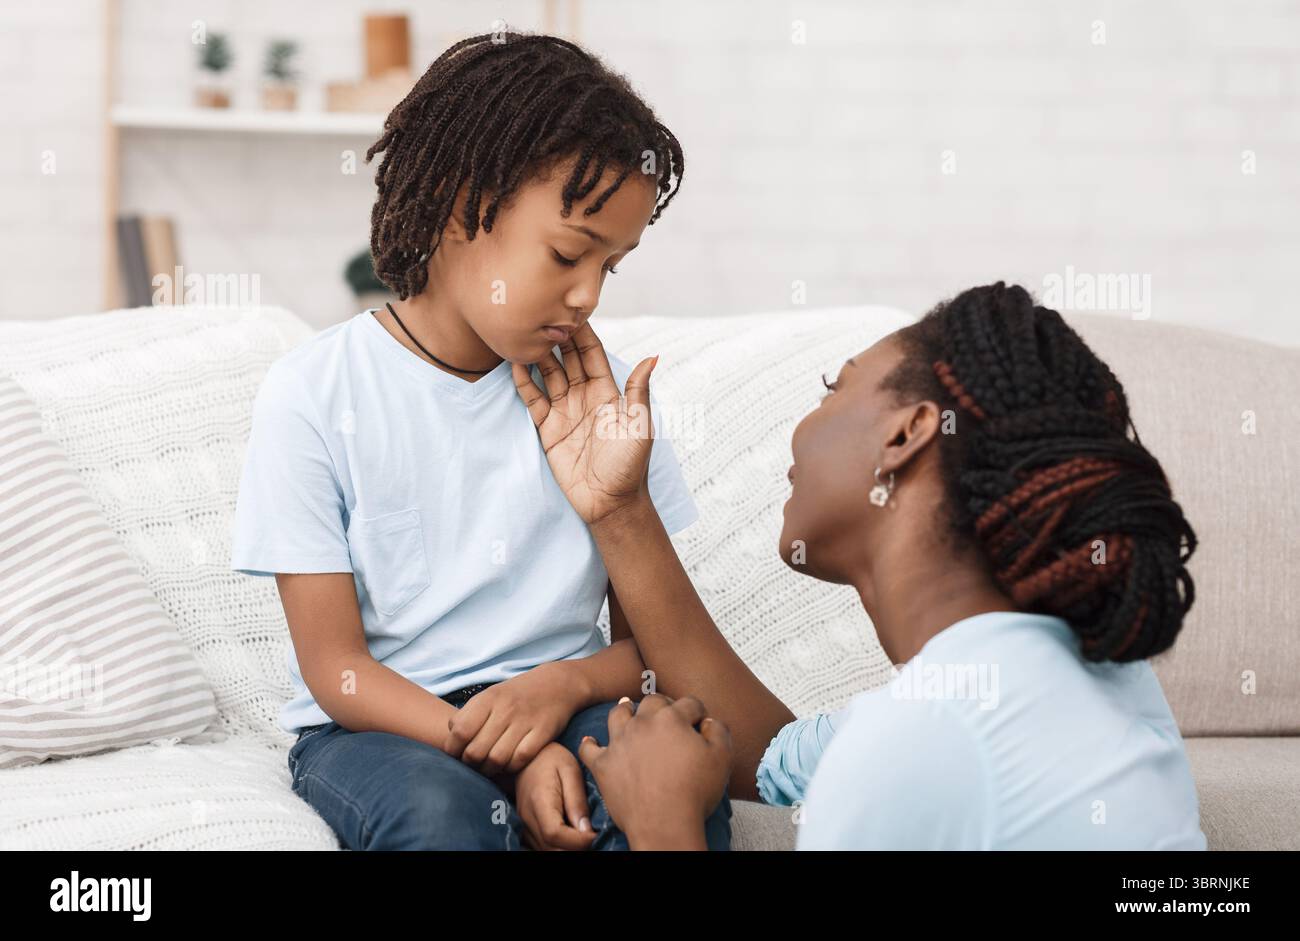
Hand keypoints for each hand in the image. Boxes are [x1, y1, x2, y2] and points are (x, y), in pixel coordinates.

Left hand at [444, 663, 586, 775]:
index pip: (460, 731)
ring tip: (488, 768)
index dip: (453, 749)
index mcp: (488, 699)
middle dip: (470, 764)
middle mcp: (506, 709)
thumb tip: (450, 737)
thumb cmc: (516, 695)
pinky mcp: (543, 732)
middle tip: (473, 765)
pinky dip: (511, 767)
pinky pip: (520, 760)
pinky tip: (509, 764)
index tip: (455, 755)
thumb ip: (469, 714)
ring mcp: (525, 721)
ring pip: (496, 759)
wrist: (557, 684)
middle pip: (476, 750)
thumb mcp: (490, 695)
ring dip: (489, 770)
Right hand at [512, 322, 657, 525]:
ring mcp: (565, 411)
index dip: (582, 333)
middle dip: (556, 337)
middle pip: (567, 359)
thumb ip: (639, 391)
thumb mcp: (639, 426)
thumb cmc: (631, 466)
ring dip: (537, 355)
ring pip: (548, 375)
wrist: (611, 503)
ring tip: (524, 333)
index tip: (570, 311)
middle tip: (541, 313)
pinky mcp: (548, 428)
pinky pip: (534, 400)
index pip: (592, 354)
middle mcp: (585, 396)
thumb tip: (653, 357)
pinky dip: (524, 382)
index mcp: (608, 392)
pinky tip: (515, 364)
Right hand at [514, 742, 596, 850]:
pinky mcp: (526, 829)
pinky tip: (572, 836)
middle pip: (550, 848)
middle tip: (593, 836)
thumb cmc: (553, 759)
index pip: (554, 834)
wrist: (529, 757)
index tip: (595, 834)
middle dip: (575, 848)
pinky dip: (559, 847)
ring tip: (584, 836)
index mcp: (539, 801)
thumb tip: (586, 830)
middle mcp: (527, 817)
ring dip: (567, 849)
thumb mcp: (570, 771)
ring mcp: (524, 825)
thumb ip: (577, 800)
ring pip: (546, 851)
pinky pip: (542, 846)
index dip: (577, 841)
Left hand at [577, 694, 731, 850]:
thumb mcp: (722, 757)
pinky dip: (590, 744)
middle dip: (663, 704)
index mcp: (672, 718)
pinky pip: (590, 749)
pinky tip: (591, 741)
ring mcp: (620, 743)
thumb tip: (708, 722)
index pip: (689, 703)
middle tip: (669, 713)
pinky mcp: (603, 765)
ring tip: (628, 709)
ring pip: (618, 714)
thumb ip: (718, 731)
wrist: (664, 822)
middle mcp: (643, 723)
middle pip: (652, 702)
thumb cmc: (695, 791)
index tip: (701, 722)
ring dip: (625, 710)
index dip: (698, 712)